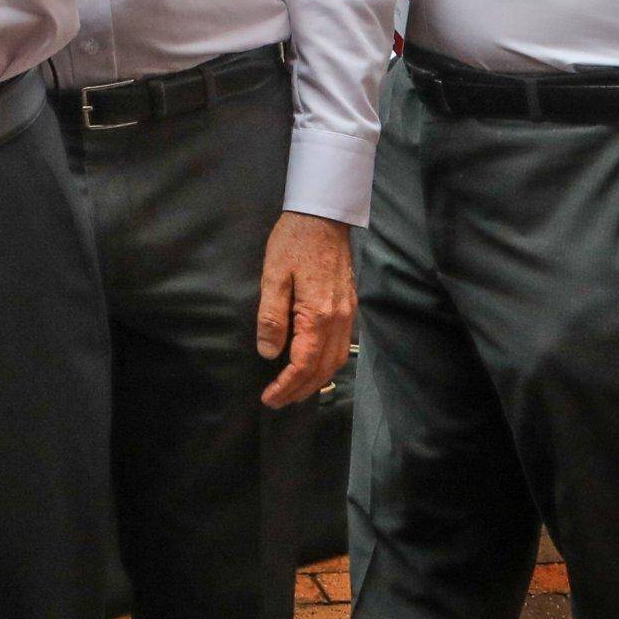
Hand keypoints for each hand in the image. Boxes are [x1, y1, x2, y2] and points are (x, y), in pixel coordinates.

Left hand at [256, 211, 354, 407]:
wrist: (324, 216)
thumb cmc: (294, 242)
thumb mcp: (274, 276)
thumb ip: (271, 316)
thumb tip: (268, 351)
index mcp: (319, 315)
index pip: (303, 363)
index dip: (286, 385)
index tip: (269, 398)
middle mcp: (339, 320)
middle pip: (323, 369)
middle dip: (301, 390)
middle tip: (278, 402)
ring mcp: (348, 314)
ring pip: (337, 361)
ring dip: (317, 381)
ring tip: (294, 391)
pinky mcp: (349, 306)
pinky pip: (342, 346)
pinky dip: (328, 364)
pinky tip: (314, 365)